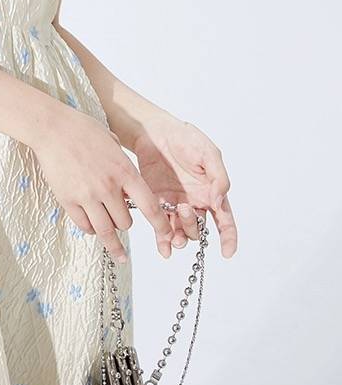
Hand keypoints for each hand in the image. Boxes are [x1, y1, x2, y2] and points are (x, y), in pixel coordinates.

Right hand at [31, 103, 174, 261]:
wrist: (52, 128)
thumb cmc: (81, 129)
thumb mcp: (112, 141)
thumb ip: (122, 163)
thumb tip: (126, 180)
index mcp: (124, 171)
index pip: (150, 206)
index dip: (160, 224)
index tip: (166, 234)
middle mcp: (108, 187)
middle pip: (126, 223)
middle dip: (124, 223)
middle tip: (120, 219)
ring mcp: (88, 195)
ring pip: (105, 231)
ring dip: (110, 236)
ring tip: (115, 248)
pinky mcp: (68, 200)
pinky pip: (84, 225)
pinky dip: (89, 228)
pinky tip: (90, 225)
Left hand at [130, 113, 237, 258]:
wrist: (155, 131)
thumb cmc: (185, 138)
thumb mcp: (208, 153)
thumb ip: (218, 178)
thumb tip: (219, 203)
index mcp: (212, 192)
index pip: (225, 221)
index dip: (229, 238)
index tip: (227, 252)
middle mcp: (196, 202)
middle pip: (199, 229)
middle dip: (193, 227)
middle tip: (184, 209)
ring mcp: (176, 205)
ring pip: (181, 232)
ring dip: (179, 239)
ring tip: (172, 235)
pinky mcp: (157, 203)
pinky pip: (161, 227)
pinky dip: (163, 241)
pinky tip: (164, 248)